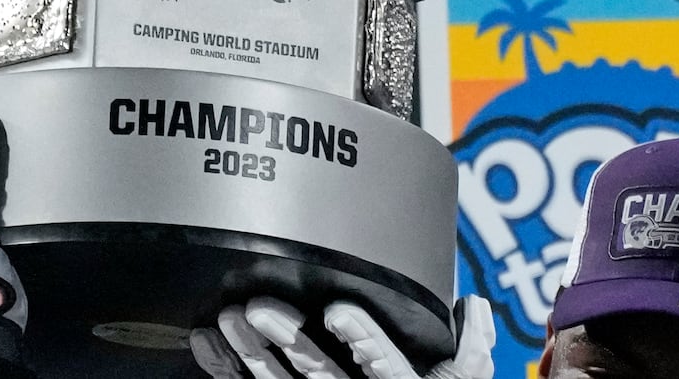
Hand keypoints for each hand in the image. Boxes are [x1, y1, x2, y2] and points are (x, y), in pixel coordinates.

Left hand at [192, 296, 494, 378]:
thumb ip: (469, 352)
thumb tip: (472, 306)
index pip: (382, 363)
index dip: (361, 337)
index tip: (338, 311)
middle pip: (318, 371)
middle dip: (286, 339)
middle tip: (257, 306)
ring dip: (249, 351)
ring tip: (227, 318)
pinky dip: (229, 369)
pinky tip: (206, 344)